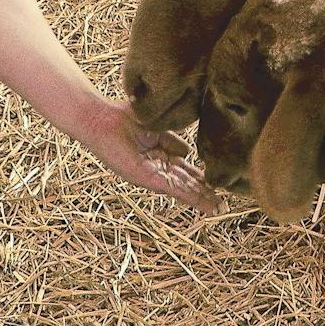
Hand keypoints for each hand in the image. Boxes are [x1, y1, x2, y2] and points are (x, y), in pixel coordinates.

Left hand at [74, 97, 217, 210]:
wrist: (102, 119)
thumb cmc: (124, 117)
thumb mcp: (157, 127)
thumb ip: (172, 139)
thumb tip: (189, 152)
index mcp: (160, 154)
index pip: (185, 168)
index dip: (201, 176)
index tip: (218, 181)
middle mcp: (157, 167)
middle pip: (186, 181)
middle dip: (204, 192)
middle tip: (222, 203)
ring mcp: (152, 173)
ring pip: (182, 188)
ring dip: (200, 198)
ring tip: (217, 208)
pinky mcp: (146, 177)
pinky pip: (172, 187)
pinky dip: (189, 196)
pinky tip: (203, 202)